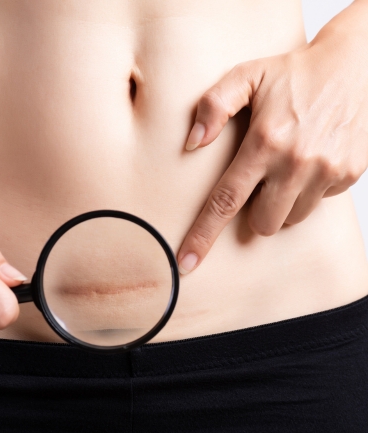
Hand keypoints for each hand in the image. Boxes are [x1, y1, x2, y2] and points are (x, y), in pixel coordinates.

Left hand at [178, 28, 367, 274]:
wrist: (356, 64)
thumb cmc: (294, 73)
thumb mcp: (247, 76)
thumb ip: (214, 105)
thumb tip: (192, 142)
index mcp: (264, 141)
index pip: (225, 201)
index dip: (202, 236)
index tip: (186, 264)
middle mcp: (296, 162)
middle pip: (263, 224)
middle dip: (255, 213)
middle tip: (259, 183)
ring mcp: (327, 170)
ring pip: (292, 218)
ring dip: (282, 203)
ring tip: (286, 168)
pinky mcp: (349, 174)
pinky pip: (319, 203)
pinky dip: (309, 190)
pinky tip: (310, 161)